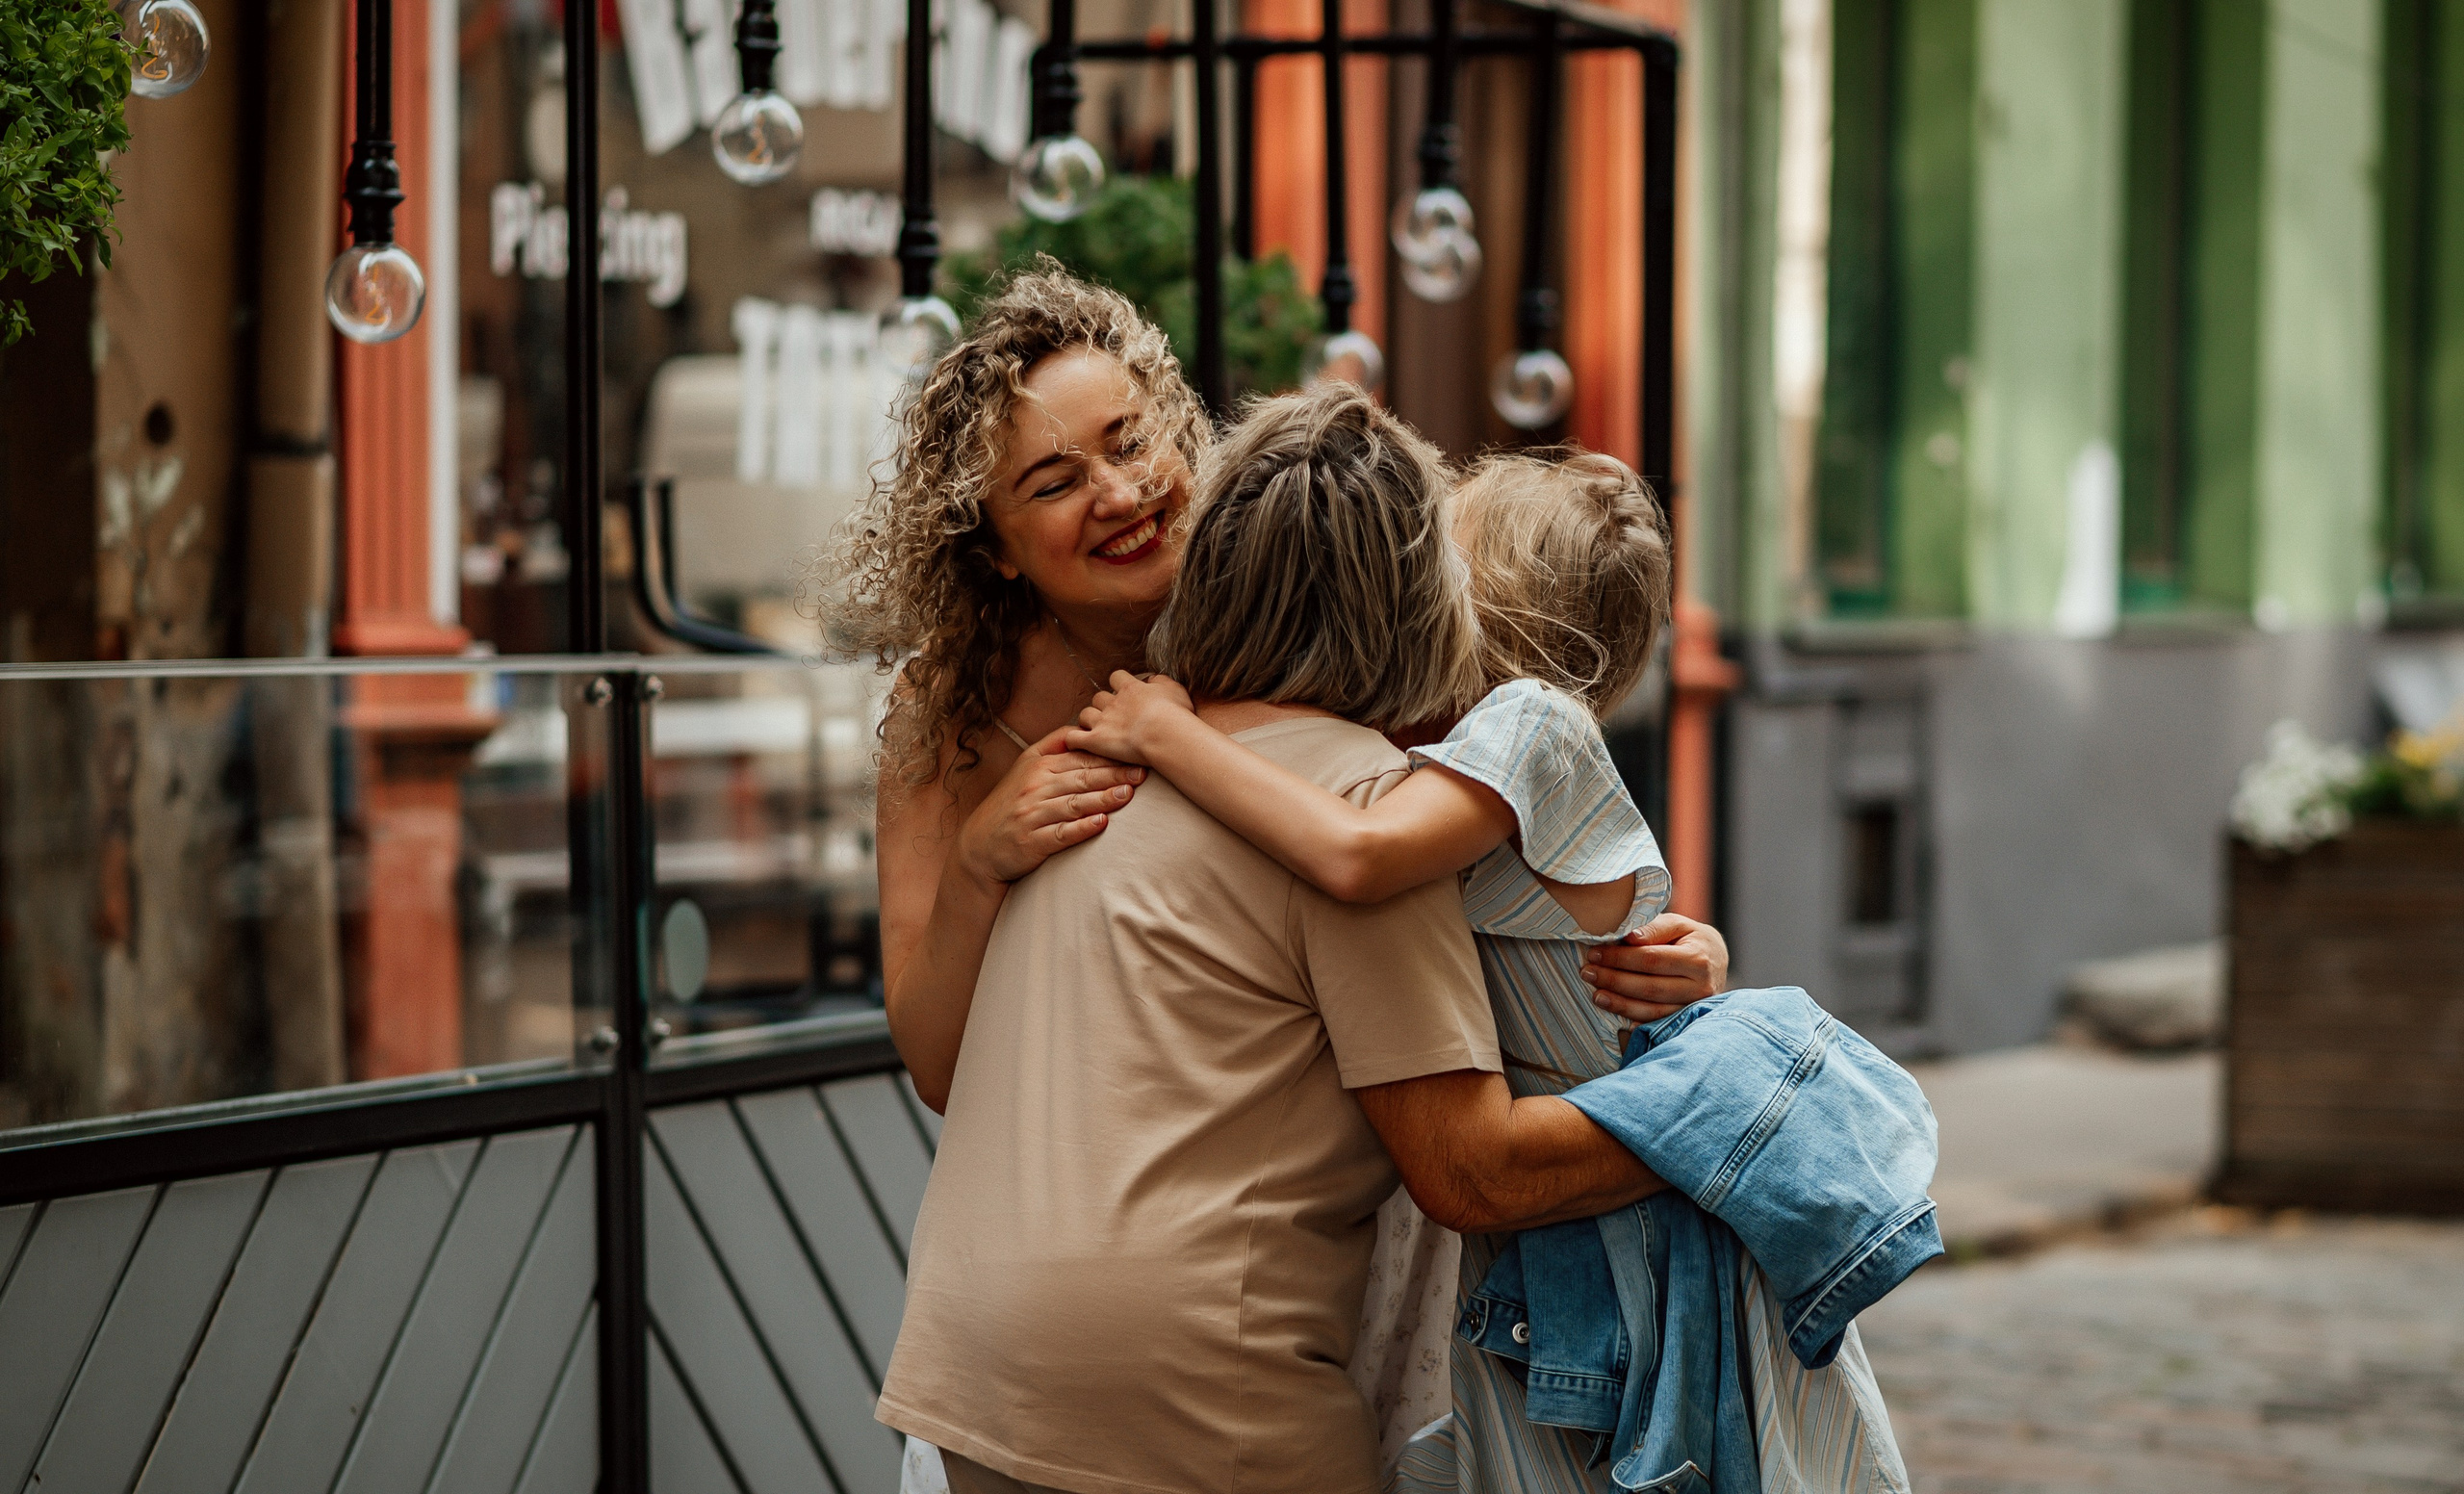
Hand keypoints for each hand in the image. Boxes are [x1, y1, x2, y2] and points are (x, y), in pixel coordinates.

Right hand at [956, 726, 1143, 883]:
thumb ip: (1052, 745)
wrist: (980, 845)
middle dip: (1113, 774)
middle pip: (1080, 778)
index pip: (1079, 757)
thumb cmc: (1011, 803)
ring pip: (1073, 804)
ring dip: (1102, 799)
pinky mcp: (1031, 841)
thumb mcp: (1024, 766)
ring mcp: (1033, 815)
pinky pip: (1060, 834)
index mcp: (1037, 765)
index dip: (1108, 756)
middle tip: (1142, 773)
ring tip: (1128, 795)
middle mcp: (1035, 787)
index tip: (1135, 754)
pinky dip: (1081, 829)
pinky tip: (1100, 824)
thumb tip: (1082, 726)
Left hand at [1063, 670, 1196, 764]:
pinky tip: (1078, 743)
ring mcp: (1102, 721)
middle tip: (1115, 717)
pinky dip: (1073, 739)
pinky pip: (1074, 737)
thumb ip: (1161, 681)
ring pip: (1084, 714)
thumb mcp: (1175, 689)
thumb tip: (1153, 679)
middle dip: (1103, 705)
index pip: (1116, 677)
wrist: (1165, 735)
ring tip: (1098, 730)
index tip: (1126, 692)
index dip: (1118, 684)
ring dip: (1089, 720)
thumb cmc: (1176, 714)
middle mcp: (1113, 702)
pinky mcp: (1095, 741)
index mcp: (1131, 688)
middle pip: (1099, 697)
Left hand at [1580, 912, 1728, 1022]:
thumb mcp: (1678, 924)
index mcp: (1697, 959)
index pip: (1651, 960)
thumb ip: (1654, 928)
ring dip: (1619, 1004)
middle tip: (1587, 973)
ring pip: (1652, 1010)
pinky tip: (1614, 1013)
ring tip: (1595, 995)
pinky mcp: (1686, 1019)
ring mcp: (1694, 1007)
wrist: (1718, 961)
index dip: (1620, 958)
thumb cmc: (1692, 938)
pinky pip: (1657, 1022)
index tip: (1595, 953)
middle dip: (1614, 980)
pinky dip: (1634, 1020)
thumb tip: (1628, 937)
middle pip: (1649, 987)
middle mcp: (1700, 987)